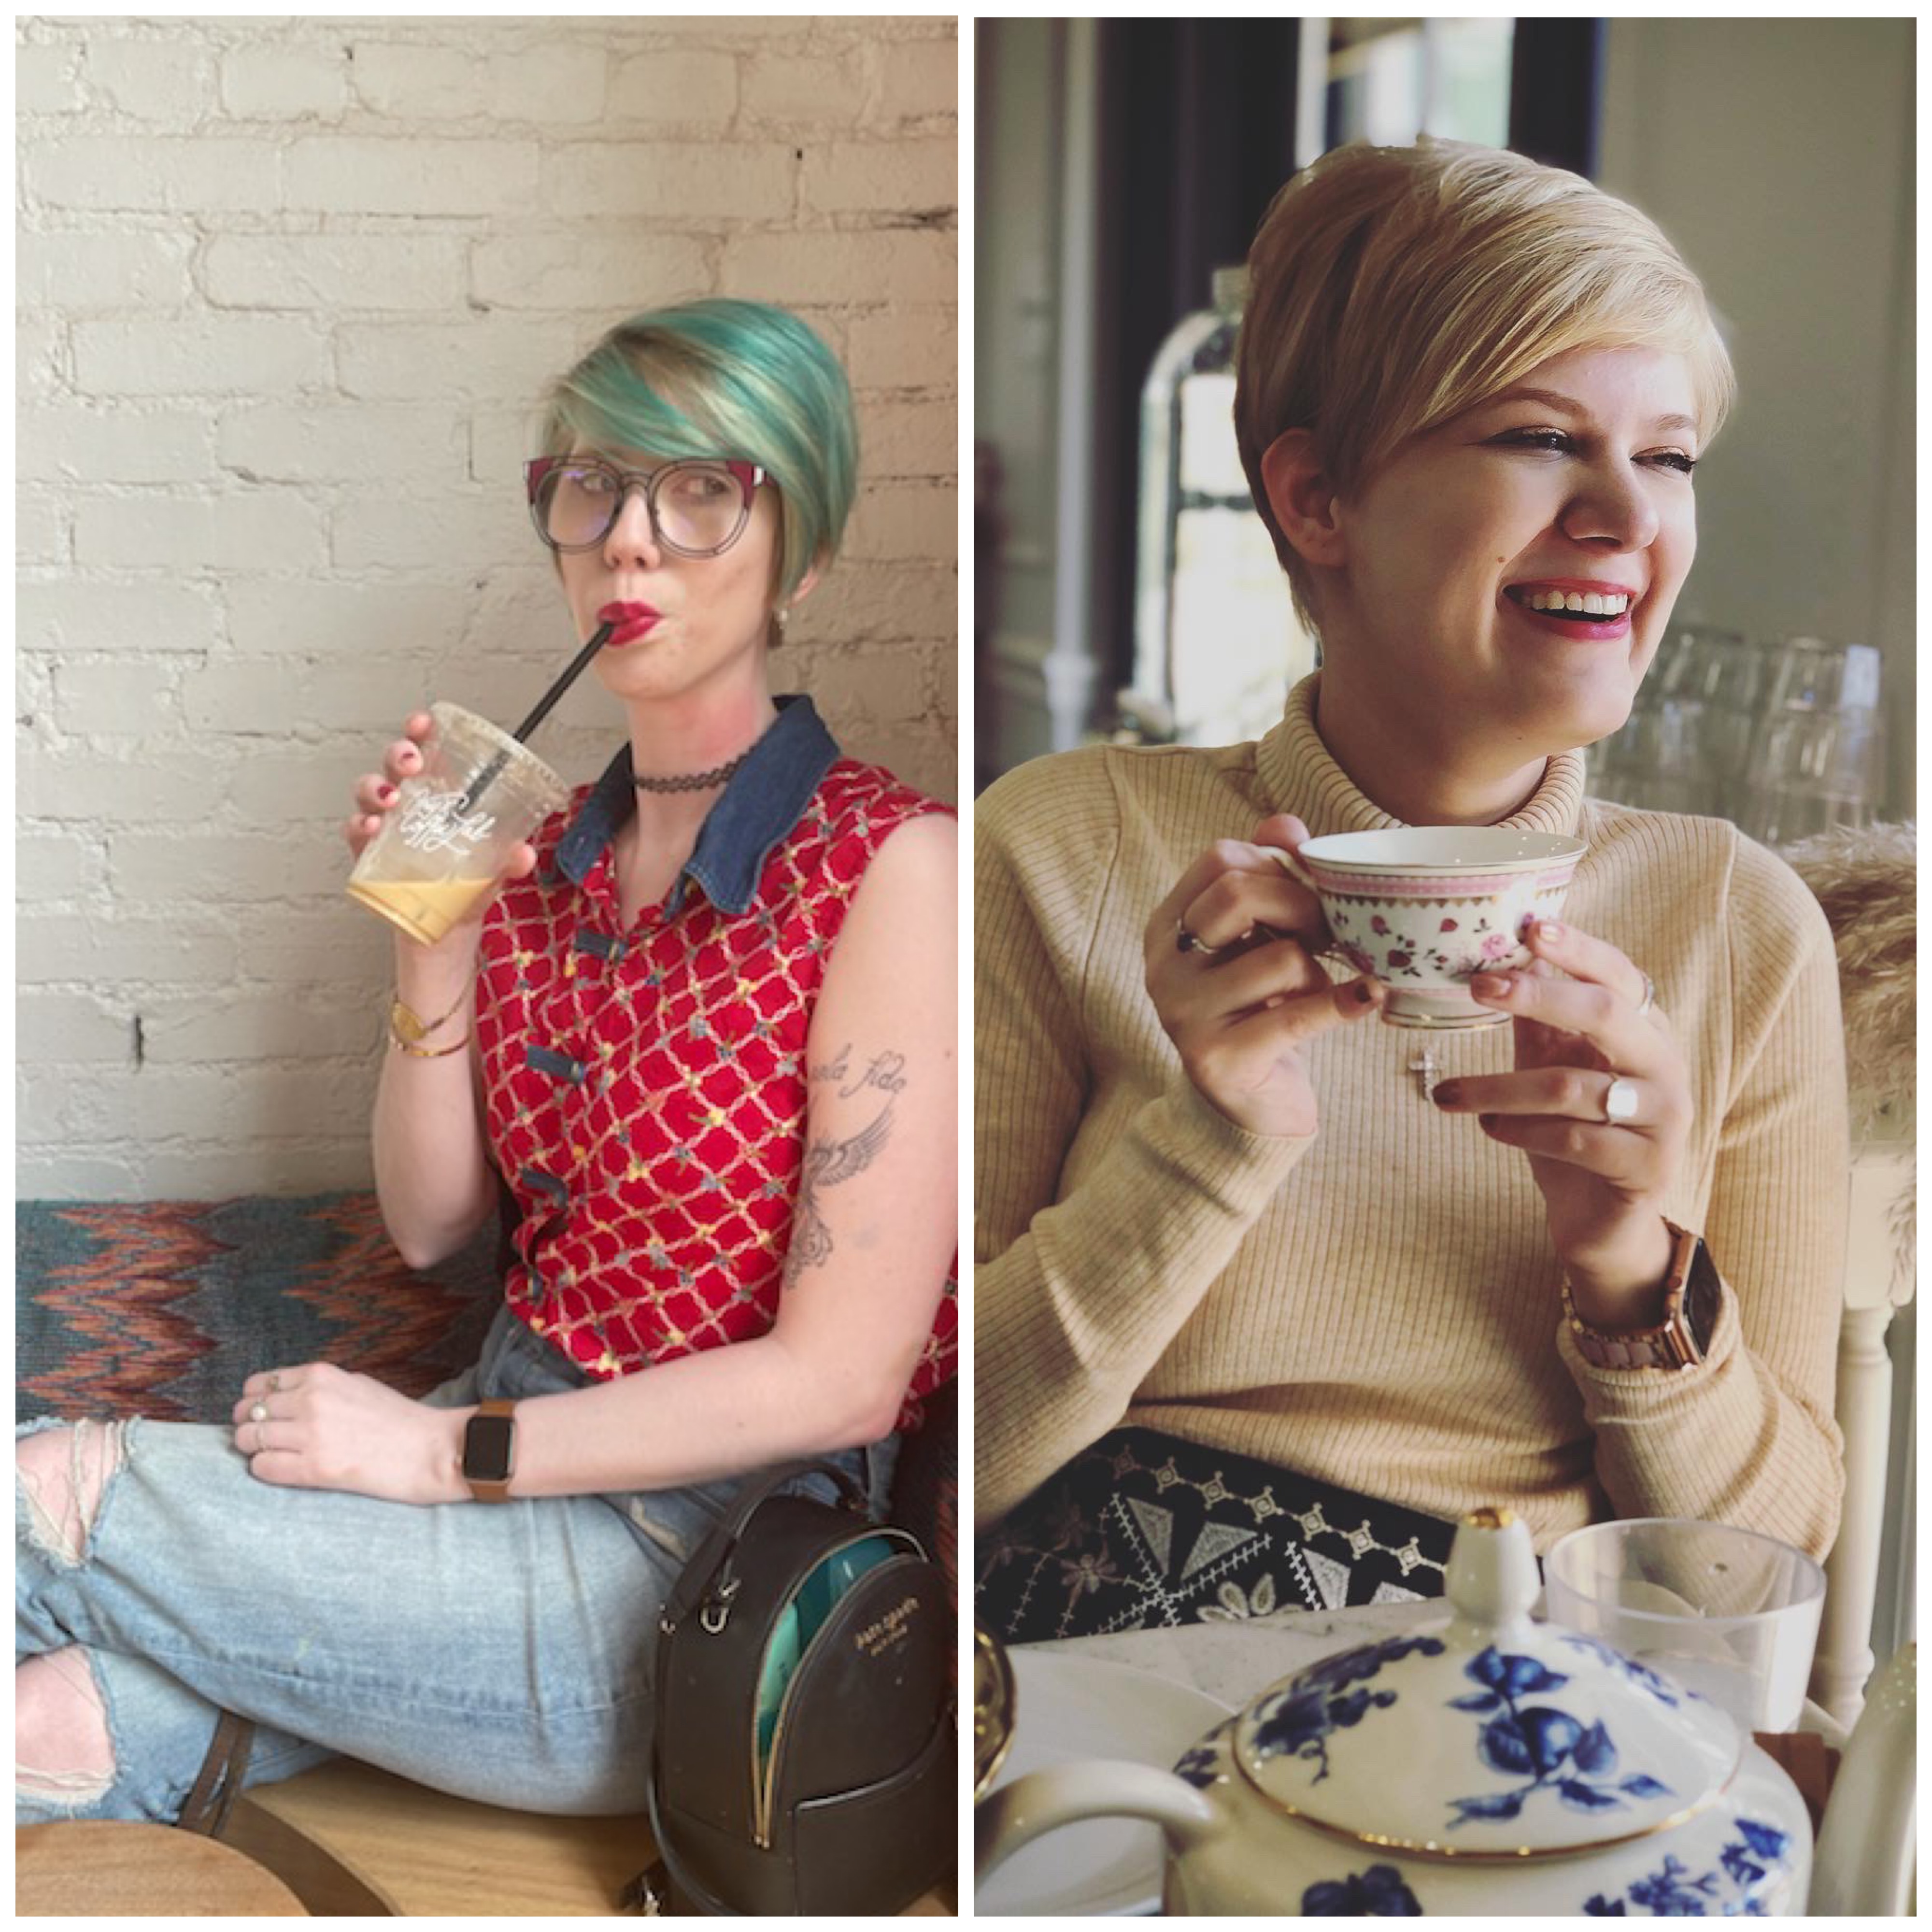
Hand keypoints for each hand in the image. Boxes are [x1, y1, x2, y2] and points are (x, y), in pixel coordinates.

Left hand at [231, 1363, 466, 1504]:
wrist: (431, 1450)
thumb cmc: (398, 1418)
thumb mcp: (357, 1384)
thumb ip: (319, 1387)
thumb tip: (282, 1397)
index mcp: (321, 1375)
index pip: (259, 1384)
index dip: (254, 1401)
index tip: (261, 1413)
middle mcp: (311, 1400)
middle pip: (247, 1412)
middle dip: (248, 1425)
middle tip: (260, 1438)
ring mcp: (311, 1435)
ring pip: (247, 1440)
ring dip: (254, 1449)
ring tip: (273, 1455)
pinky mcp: (314, 1469)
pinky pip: (262, 1468)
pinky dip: (265, 1469)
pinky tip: (283, 1469)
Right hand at [342, 712, 537, 938]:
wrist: (445, 930)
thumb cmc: (465, 887)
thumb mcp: (494, 871)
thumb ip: (510, 862)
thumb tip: (523, 853)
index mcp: (441, 796)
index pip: (428, 752)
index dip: (421, 732)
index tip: (425, 722)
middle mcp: (411, 805)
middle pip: (395, 764)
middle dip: (399, 755)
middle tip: (412, 764)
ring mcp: (387, 827)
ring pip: (368, 791)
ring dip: (376, 787)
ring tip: (391, 798)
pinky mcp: (370, 854)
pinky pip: (356, 832)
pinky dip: (360, 826)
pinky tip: (373, 828)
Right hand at [1144, 813, 1383, 1136]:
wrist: (1248, 1109)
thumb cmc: (1259, 1010)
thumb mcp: (1259, 940)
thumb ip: (1268, 877)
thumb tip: (1285, 824)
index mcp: (1167, 927)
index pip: (1219, 858)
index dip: (1275, 867)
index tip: (1303, 897)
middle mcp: (1164, 967)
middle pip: (1238, 894)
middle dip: (1302, 906)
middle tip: (1326, 934)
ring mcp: (1183, 1016)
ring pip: (1278, 958)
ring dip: (1317, 971)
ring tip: (1314, 990)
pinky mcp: (1217, 1061)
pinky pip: (1293, 1018)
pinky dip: (1342, 1004)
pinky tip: (1368, 998)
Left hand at [1429, 921, 1689, 1323]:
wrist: (1603, 1221)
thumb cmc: (1572, 1132)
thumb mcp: (1552, 1066)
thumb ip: (1537, 1018)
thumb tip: (1502, 956)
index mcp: (1644, 1031)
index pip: (1618, 975)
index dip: (1578, 949)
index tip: (1530, 926)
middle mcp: (1665, 1066)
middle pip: (1604, 1015)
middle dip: (1537, 996)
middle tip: (1476, 987)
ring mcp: (1665, 1117)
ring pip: (1572, 1086)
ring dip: (1497, 1088)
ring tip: (1447, 1095)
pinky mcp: (1649, 1166)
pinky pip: (1574, 1139)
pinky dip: (1520, 1132)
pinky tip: (1488, 1129)